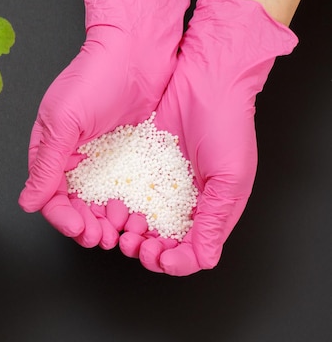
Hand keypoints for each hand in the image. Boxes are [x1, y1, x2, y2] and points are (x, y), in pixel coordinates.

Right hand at [18, 0, 188, 247]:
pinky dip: (128, 209)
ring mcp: (104, 162)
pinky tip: (137, 216)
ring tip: (123, 231)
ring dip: (108, 224)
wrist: (137, 50)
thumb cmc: (94, 75)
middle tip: (105, 237)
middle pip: (76, 208)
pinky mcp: (129, 159)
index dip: (62, 219)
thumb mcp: (63, 119)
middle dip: (88, 228)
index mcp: (51, 152)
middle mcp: (74, 161)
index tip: (79, 229)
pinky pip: (125, 193)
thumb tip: (28, 202)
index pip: (50, 197)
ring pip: (100, 206)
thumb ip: (46, 163)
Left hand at [119, 0, 297, 274]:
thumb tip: (203, 259)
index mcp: (208, 210)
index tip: (160, 258)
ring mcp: (157, 183)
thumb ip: (214, 220)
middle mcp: (181, 200)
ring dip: (127, 230)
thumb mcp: (230, 177)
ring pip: (137, 221)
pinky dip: (117, 205)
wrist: (205, 79)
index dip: (173, 262)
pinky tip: (111, 206)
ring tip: (122, 227)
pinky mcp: (137, 164)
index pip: (189, 252)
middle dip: (145, 249)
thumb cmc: (228, 124)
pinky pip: (122, 192)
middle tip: (135, 244)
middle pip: (159, 241)